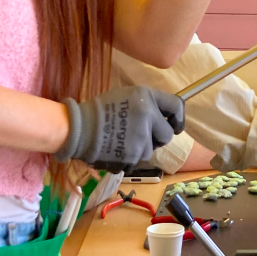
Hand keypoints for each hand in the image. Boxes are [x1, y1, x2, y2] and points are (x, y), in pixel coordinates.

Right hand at [56, 86, 184, 172]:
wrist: (79, 129)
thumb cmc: (100, 109)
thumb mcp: (127, 96)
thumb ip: (147, 104)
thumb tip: (164, 116)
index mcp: (147, 97)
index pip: (176, 106)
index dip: (178, 118)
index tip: (173, 124)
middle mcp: (148, 116)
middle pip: (167, 135)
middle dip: (157, 137)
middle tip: (142, 134)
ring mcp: (142, 137)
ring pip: (151, 149)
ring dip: (140, 147)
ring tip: (122, 140)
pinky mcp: (134, 156)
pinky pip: (138, 159)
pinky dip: (129, 157)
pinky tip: (115, 149)